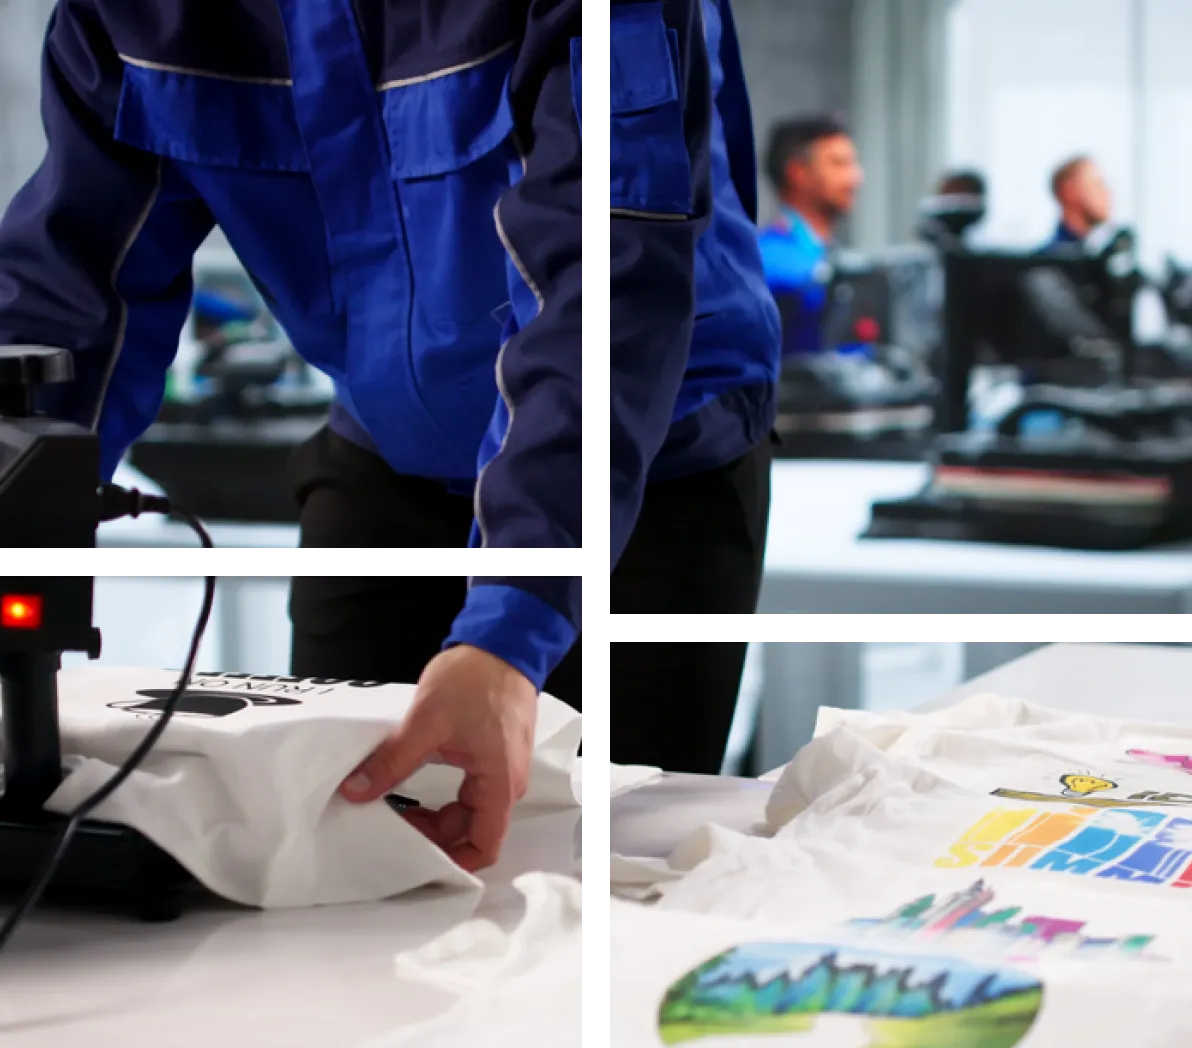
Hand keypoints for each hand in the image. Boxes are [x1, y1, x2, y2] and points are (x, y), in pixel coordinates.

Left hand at [338, 644, 537, 871]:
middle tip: (392, 825)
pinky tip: (412, 782)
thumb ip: (391, 762)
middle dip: (432, 835)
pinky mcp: (490, 754)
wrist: (499, 644)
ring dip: (434, 814)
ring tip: (396, 805)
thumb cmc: (476, 680)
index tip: (415, 857)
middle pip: (470, 831)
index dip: (451, 860)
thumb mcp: (426, 724)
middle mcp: (505, 783)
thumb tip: (357, 791)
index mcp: (499, 784)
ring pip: (466, 810)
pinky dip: (441, 795)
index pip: (483, 846)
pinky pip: (467, 789)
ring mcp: (499, 768)